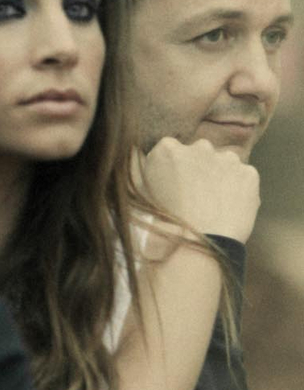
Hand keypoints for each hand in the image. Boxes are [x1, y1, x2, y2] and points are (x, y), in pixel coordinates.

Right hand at [135, 138, 260, 243]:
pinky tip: (228, 207)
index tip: (174, 184)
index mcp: (167, 148)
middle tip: (194, 194)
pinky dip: (239, 189)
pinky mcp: (249, 174)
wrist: (197, 243)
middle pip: (200, 153)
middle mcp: (199, 146)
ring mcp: (227, 159)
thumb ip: (142, 166)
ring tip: (213, 203)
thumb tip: (141, 155)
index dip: (173, 168)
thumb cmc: (163, 219)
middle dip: (198, 168)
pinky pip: (244, 177)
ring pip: (224, 163)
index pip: (170, 150)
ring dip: (220, 176)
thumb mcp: (140, 189)